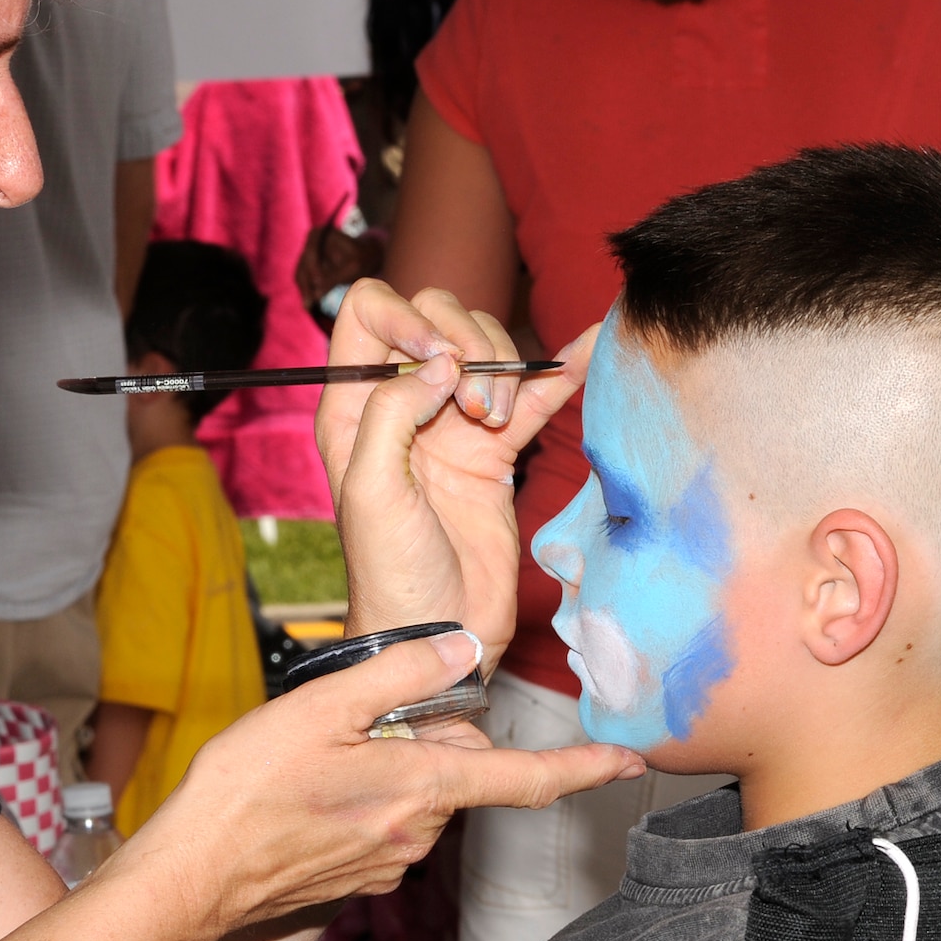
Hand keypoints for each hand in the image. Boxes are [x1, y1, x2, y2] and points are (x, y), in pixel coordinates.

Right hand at [118, 629, 640, 932]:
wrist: (189, 881)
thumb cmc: (243, 794)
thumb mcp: (319, 709)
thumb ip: (398, 673)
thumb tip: (462, 648)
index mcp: (420, 788)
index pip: (525, 778)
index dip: (584, 766)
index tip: (631, 761)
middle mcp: (415, 834)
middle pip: (457, 773)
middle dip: (428, 737)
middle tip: (355, 716)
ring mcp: (387, 863)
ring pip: (416, 795)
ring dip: (389, 767)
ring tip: (316, 755)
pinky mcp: (357, 877)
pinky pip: (383, 822)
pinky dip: (362, 798)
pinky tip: (307, 789)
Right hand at [296, 223, 384, 318]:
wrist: (365, 256)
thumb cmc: (361, 258)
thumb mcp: (352, 266)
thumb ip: (334, 278)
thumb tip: (316, 294)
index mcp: (319, 235)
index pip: (310, 254)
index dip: (312, 270)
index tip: (317, 284)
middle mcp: (309, 244)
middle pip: (302, 266)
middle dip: (306, 286)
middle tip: (309, 304)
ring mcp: (307, 255)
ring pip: (300, 275)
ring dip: (305, 291)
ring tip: (309, 307)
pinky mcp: (307, 267)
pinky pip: (303, 281)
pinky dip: (307, 292)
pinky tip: (310, 305)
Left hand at [317, 279, 594, 659]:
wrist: (442, 629)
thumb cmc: (390, 572)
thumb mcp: (370, 490)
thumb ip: (390, 412)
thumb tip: (442, 361)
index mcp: (351, 406)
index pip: (370, 312)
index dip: (407, 315)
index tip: (441, 356)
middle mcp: (400, 403)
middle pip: (436, 318)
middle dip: (467, 346)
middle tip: (477, 408)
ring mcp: (451, 422)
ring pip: (485, 349)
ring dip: (504, 371)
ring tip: (498, 424)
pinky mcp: (496, 448)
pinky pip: (534, 394)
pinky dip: (560, 369)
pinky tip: (588, 348)